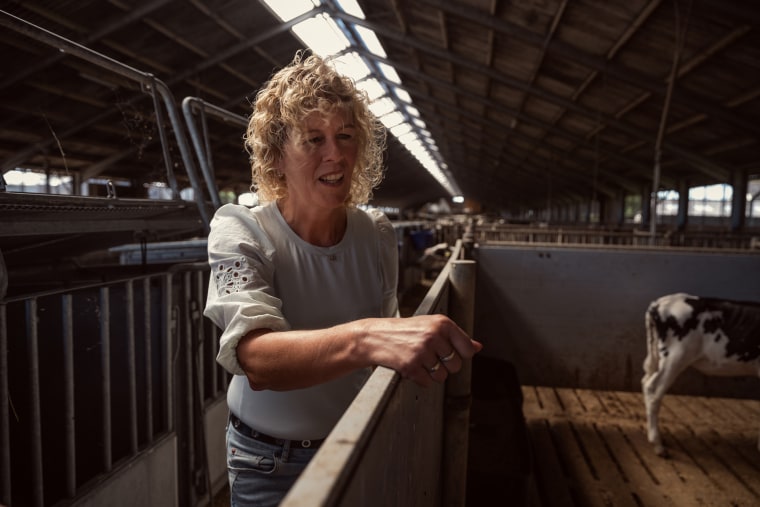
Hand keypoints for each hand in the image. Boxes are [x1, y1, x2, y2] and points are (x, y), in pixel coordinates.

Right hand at [360, 314, 481, 386]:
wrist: (375, 337)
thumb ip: (456, 336)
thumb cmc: (405, 330)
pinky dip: (419, 379)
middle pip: (456, 365)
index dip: (459, 355)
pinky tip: (410, 367)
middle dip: (444, 366)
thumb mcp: (431, 326)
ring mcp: (422, 351)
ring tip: (419, 361)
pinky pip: (427, 382)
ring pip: (442, 376)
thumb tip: (478, 347)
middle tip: (429, 356)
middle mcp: (434, 335)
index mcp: (442, 323)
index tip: (447, 352)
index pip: (468, 349)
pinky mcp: (411, 365)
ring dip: (431, 374)